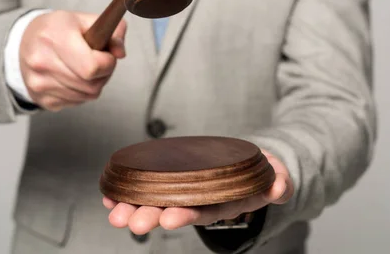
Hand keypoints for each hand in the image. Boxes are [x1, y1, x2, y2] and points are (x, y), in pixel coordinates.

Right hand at [20, 10, 126, 110]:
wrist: (25, 41)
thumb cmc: (58, 30)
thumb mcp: (84, 20)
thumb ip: (112, 31)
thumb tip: (120, 53)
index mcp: (54, 36)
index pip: (92, 67)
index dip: (107, 63)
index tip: (106, 55)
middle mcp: (42, 61)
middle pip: (91, 85)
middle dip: (103, 74)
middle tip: (97, 61)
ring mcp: (39, 83)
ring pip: (87, 96)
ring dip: (93, 84)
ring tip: (84, 68)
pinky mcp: (40, 98)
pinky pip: (75, 103)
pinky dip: (80, 92)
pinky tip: (72, 77)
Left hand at [103, 150, 292, 234]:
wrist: (250, 167)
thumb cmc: (261, 174)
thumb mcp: (275, 177)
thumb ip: (279, 183)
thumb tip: (280, 187)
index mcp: (225, 202)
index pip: (205, 210)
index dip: (187, 215)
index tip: (168, 219)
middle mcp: (201, 200)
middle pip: (174, 210)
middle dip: (151, 216)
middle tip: (130, 222)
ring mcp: (186, 192)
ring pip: (158, 201)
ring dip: (135, 207)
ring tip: (115, 212)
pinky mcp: (174, 179)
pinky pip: (149, 186)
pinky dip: (128, 191)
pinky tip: (109, 194)